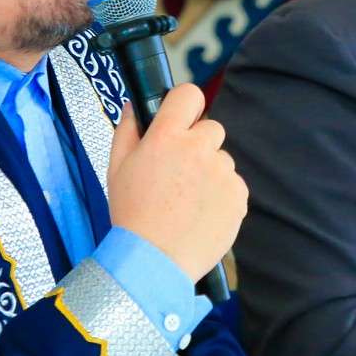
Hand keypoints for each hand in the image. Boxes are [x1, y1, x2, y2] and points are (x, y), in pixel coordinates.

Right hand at [107, 85, 246, 281]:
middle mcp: (198, 148)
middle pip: (211, 129)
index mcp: (167, 137)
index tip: (183, 119)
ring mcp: (222, 172)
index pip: (189, 95)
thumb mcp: (116, 169)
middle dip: (198, 145)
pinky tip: (201, 213)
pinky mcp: (238, 195)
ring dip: (210, 173)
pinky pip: (233, 184)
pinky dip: (221, 195)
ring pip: (222, 160)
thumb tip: (134, 106)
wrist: (155, 261)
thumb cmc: (132, 215)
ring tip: (188, 202)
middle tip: (180, 175)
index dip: (186, 104)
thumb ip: (127, 131)